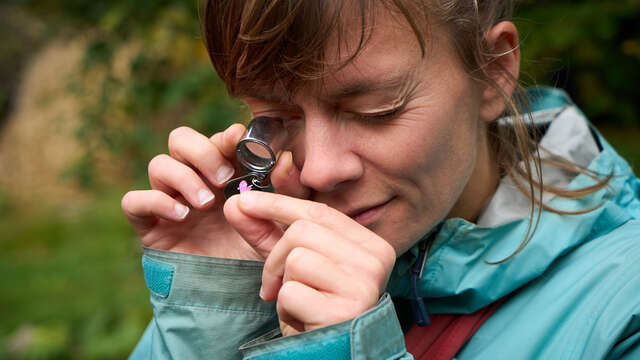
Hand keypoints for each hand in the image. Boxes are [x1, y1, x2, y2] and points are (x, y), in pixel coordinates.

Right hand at [121, 124, 307, 258]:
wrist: (231, 295)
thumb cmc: (253, 251)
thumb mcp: (277, 221)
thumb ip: (285, 191)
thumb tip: (287, 158)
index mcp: (223, 172)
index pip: (216, 139)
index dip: (226, 136)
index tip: (240, 141)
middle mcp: (193, 180)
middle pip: (180, 139)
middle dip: (202, 151)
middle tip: (224, 178)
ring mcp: (169, 200)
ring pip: (158, 164)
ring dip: (183, 177)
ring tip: (207, 203)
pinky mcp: (149, 224)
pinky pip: (134, 200)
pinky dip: (155, 200)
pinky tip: (182, 215)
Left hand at [224, 191, 396, 335]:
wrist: (334, 354)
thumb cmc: (318, 311)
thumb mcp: (295, 268)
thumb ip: (269, 234)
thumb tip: (236, 203)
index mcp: (371, 245)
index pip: (320, 213)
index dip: (277, 205)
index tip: (243, 201)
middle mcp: (374, 261)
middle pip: (302, 231)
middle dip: (275, 259)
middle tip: (273, 286)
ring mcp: (362, 285)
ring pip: (296, 258)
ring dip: (282, 285)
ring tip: (297, 305)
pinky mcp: (344, 311)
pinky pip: (291, 292)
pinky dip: (285, 309)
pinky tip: (303, 321)